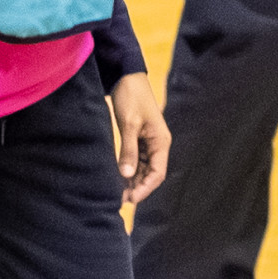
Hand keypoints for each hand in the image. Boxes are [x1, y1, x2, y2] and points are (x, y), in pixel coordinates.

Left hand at [108, 73, 169, 204]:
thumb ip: (128, 149)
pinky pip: (137, 161)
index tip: (130, 199)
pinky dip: (129, 171)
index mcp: (160, 141)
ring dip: (133, 181)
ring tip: (117, 193)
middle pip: (152, 174)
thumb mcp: (129, 124)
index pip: (157, 172)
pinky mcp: (139, 140)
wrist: (127, 78)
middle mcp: (157, 145)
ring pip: (144, 169)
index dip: (145, 188)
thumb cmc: (131, 98)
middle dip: (138, 187)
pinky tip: (117, 179)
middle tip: (119, 200)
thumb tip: (126, 174)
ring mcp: (148, 143)